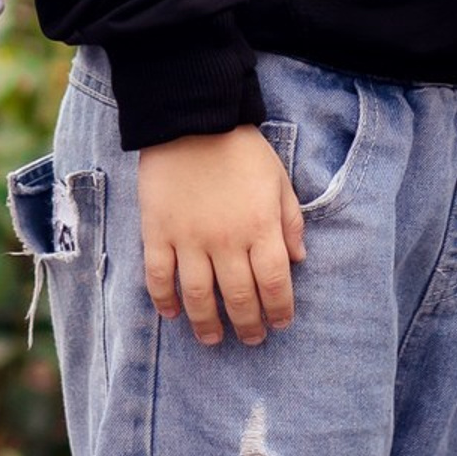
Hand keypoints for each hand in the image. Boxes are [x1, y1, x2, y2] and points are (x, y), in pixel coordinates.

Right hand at [137, 126, 305, 345]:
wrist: (190, 117)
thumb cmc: (239, 147)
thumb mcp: (278, 179)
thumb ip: (290, 221)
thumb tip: (298, 260)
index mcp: (261, 227)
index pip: (275, 284)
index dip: (280, 311)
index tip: (280, 323)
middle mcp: (227, 240)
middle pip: (240, 298)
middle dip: (248, 325)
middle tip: (251, 339)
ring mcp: (189, 238)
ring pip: (199, 297)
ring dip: (207, 325)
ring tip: (213, 338)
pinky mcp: (157, 231)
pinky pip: (159, 276)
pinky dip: (164, 300)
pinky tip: (173, 313)